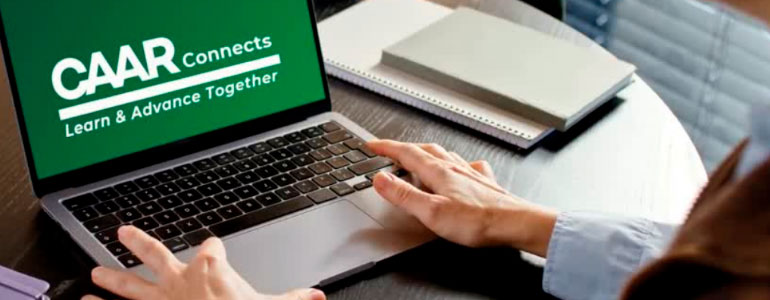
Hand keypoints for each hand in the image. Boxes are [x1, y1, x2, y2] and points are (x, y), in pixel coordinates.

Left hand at [83, 226, 324, 299]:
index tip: (218, 253)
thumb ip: (293, 297)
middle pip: (158, 255)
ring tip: (95, 276)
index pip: (211, 248)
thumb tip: (316, 296)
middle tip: (123, 233)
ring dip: (114, 279)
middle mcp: (182, 280)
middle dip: (141, 244)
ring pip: (134, 285)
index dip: (215, 250)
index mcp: (211, 269)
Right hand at [367, 140, 557, 255]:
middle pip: (424, 150)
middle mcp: (454, 167)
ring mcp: (470, 173)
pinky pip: (467, 165)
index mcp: (438, 172)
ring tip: (418, 155)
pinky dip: (456, 163)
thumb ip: (403, 195)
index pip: (406, 153)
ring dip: (427, 152)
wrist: (515, 223)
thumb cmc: (477, 221)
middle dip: (404, 148)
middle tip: (390, 150)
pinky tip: (460, 167)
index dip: (386, 148)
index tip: (372, 145)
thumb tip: (380, 179)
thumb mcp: (431, 212)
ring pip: (444, 155)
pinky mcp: (484, 183)